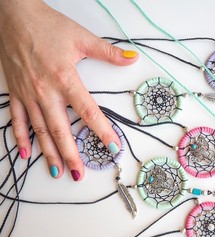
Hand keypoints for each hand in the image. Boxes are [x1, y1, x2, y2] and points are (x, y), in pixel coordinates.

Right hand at [0, 0, 137, 180]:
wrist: (14, 14)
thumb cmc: (46, 26)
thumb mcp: (82, 38)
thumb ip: (109, 52)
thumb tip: (131, 58)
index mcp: (65, 79)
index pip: (89, 112)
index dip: (103, 132)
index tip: (113, 148)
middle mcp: (46, 91)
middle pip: (61, 130)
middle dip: (72, 155)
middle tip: (80, 174)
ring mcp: (28, 94)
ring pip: (39, 131)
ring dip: (49, 154)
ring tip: (58, 172)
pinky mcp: (15, 93)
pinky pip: (17, 120)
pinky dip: (20, 138)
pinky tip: (26, 154)